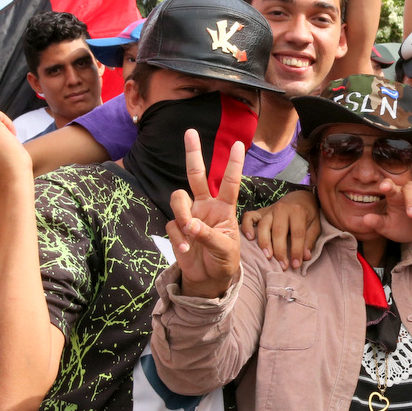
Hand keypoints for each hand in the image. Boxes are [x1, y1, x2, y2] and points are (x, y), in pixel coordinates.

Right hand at [169, 129, 244, 298]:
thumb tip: (191, 226)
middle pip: (197, 175)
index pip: (229, 182)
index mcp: (224, 207)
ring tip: (191, 231)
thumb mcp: (225, 250)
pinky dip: (179, 237)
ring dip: (183, 212)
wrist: (209, 278)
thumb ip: (210, 236)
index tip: (239, 145)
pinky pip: (173, 224)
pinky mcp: (177, 228)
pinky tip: (186, 248)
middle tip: (190, 132)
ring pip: (178, 198)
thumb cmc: (223, 260)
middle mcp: (206, 206)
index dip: (234, 165)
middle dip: (193, 153)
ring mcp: (190, 215)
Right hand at [240, 188, 320, 267]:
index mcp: (298, 211)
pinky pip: (249, 217)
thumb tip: (305, 257)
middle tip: (283, 266)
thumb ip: (310, 240)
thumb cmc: (308, 214)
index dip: (296, 250)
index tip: (296, 265)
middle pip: (279, 231)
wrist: (300, 197)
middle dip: (280, 250)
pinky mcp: (260, 211)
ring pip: (263, 226)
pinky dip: (247, 227)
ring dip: (264, 242)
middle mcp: (282, 209)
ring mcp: (269, 210)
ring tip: (268, 257)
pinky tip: (250, 238)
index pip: (297, 233)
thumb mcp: (315, 224)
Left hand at [360, 179, 411, 242]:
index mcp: (393, 194)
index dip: (387, 185)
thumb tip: (365, 219)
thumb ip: (376, 223)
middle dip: (411, 202)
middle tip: (411, 216)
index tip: (383, 187)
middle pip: (409, 189)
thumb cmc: (398, 226)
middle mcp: (408, 189)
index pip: (389, 185)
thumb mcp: (386, 227)